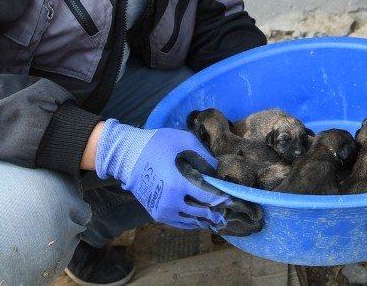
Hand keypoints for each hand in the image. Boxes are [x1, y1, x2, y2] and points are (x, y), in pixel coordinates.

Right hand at [95, 121, 262, 234]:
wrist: (128, 155)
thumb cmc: (158, 144)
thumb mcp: (186, 143)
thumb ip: (206, 159)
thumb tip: (220, 174)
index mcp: (180, 183)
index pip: (211, 198)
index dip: (226, 200)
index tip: (238, 200)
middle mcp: (172, 201)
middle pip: (204, 213)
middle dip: (220, 211)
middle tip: (234, 211)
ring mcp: (164, 210)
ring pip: (193, 221)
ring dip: (208, 218)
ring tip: (222, 216)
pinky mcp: (158, 214)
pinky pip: (181, 222)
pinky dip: (194, 220)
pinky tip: (203, 216)